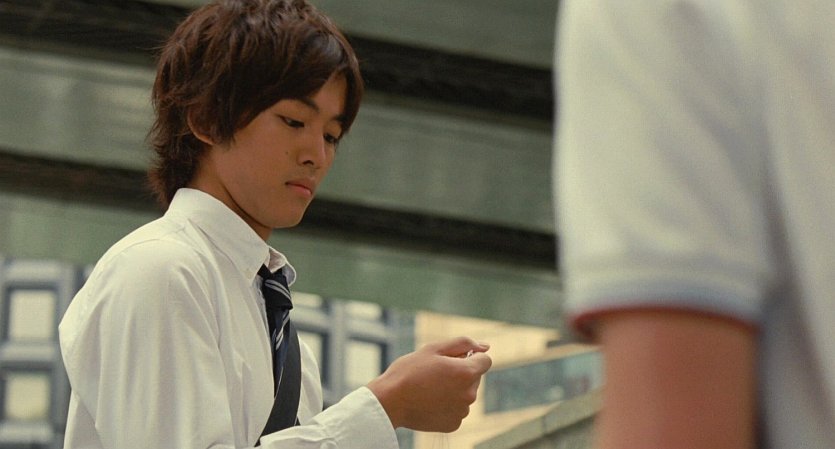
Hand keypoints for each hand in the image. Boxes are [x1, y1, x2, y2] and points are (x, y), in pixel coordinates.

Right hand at [367, 336, 491, 431]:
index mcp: (466, 373)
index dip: (469, 357)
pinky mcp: (453, 424)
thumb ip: (463, 344)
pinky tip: (430, 401)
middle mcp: (469, 395)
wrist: (389, 401)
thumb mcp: (434, 349)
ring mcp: (462, 412)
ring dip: (454, 389)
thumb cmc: (409, 371)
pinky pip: (457, 410)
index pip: (485, 361)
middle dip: (460, 373)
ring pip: (465, 394)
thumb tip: (485, 347)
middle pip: (474, 378)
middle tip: (435, 373)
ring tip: (429, 388)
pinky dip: (447, 405)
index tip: (451, 360)